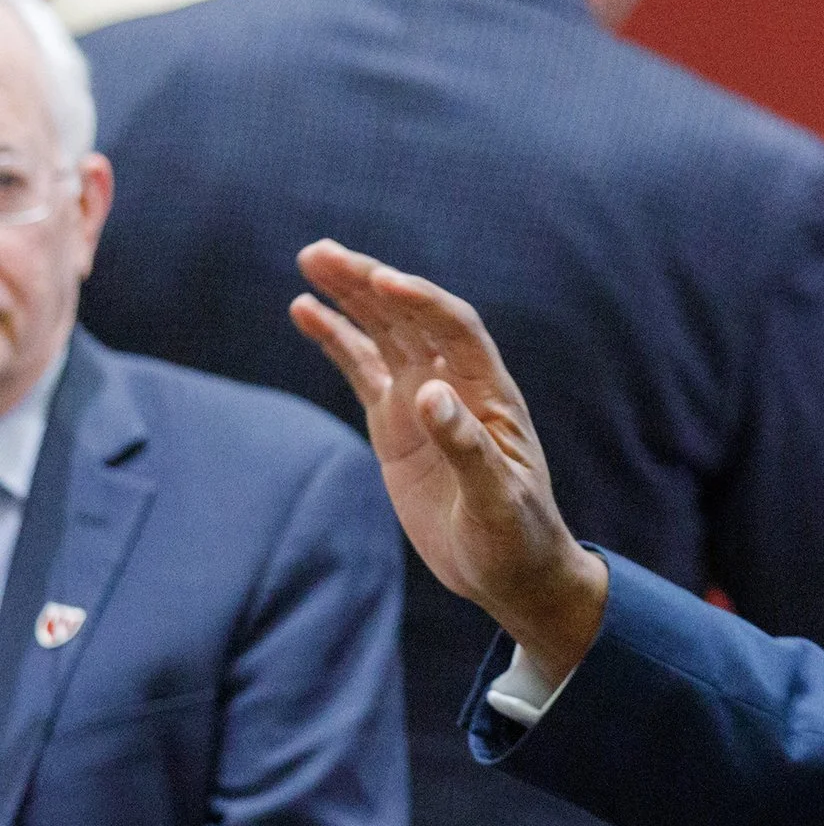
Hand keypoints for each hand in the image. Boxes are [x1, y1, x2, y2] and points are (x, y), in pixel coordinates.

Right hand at [291, 240, 608, 680]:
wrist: (510, 572)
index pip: (455, 330)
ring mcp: (422, 401)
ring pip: (383, 334)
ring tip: (312, 261)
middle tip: (322, 253)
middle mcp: (456, 386)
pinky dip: (335, 338)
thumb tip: (430, 394)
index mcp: (490, 396)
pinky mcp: (395, 423)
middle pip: (412, 318)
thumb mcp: (497, 500)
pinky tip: (305, 309)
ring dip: (351, 297)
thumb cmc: (516, 538)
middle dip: (371, 283)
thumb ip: (467, 448)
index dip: (421, 301)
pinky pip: (361, 368)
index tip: (382, 279)